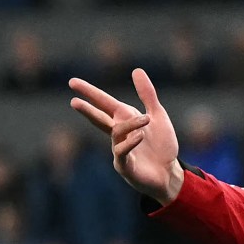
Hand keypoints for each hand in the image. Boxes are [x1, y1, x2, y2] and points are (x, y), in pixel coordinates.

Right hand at [69, 68, 184, 204]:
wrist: (170, 173)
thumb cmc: (162, 146)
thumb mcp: (157, 116)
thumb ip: (147, 95)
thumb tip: (136, 70)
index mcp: (124, 119)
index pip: (104, 103)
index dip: (90, 93)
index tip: (72, 83)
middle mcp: (118, 134)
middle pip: (99, 118)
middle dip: (88, 110)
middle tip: (74, 101)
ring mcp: (120, 150)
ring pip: (117, 133)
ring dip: (130, 125)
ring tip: (145, 119)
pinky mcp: (125, 166)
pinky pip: (122, 152)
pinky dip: (129, 143)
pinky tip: (139, 136)